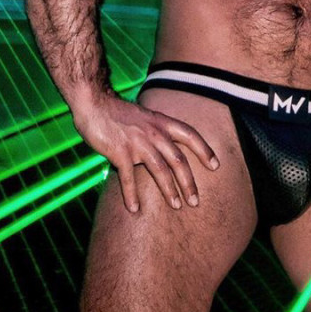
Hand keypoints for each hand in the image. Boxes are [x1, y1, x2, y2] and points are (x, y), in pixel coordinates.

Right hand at [73, 93, 219, 213]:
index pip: (190, 135)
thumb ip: (157, 132)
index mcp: (161, 123)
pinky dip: (131, 195)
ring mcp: (137, 142)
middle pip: (178, 160)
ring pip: (160, 170)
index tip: (216, 166)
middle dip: (189, 182)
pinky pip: (128, 178)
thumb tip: (167, 151)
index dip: (204, 150)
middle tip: (196, 201)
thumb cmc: (118, 112)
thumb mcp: (145, 118)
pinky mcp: (119, 152)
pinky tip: (134, 209)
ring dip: (170, 190)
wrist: (94, 102)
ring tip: (176, 206)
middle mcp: (154, 133)